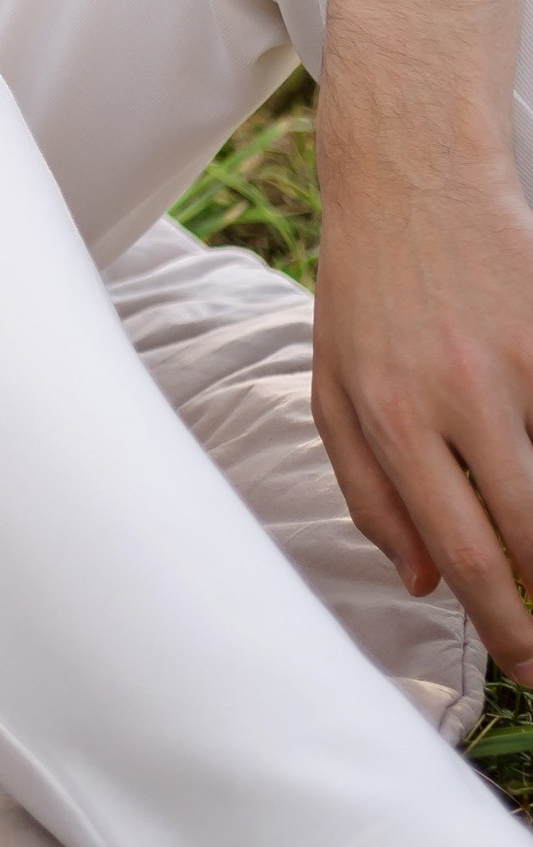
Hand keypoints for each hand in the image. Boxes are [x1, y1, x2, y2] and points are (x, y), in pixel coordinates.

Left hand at [312, 114, 532, 674]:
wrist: (413, 177)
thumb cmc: (367, 293)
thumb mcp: (332, 386)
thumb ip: (368, 490)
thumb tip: (424, 581)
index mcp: (391, 417)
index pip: (462, 551)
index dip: (504, 623)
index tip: (529, 669)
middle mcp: (457, 395)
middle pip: (530, 534)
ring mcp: (518, 362)